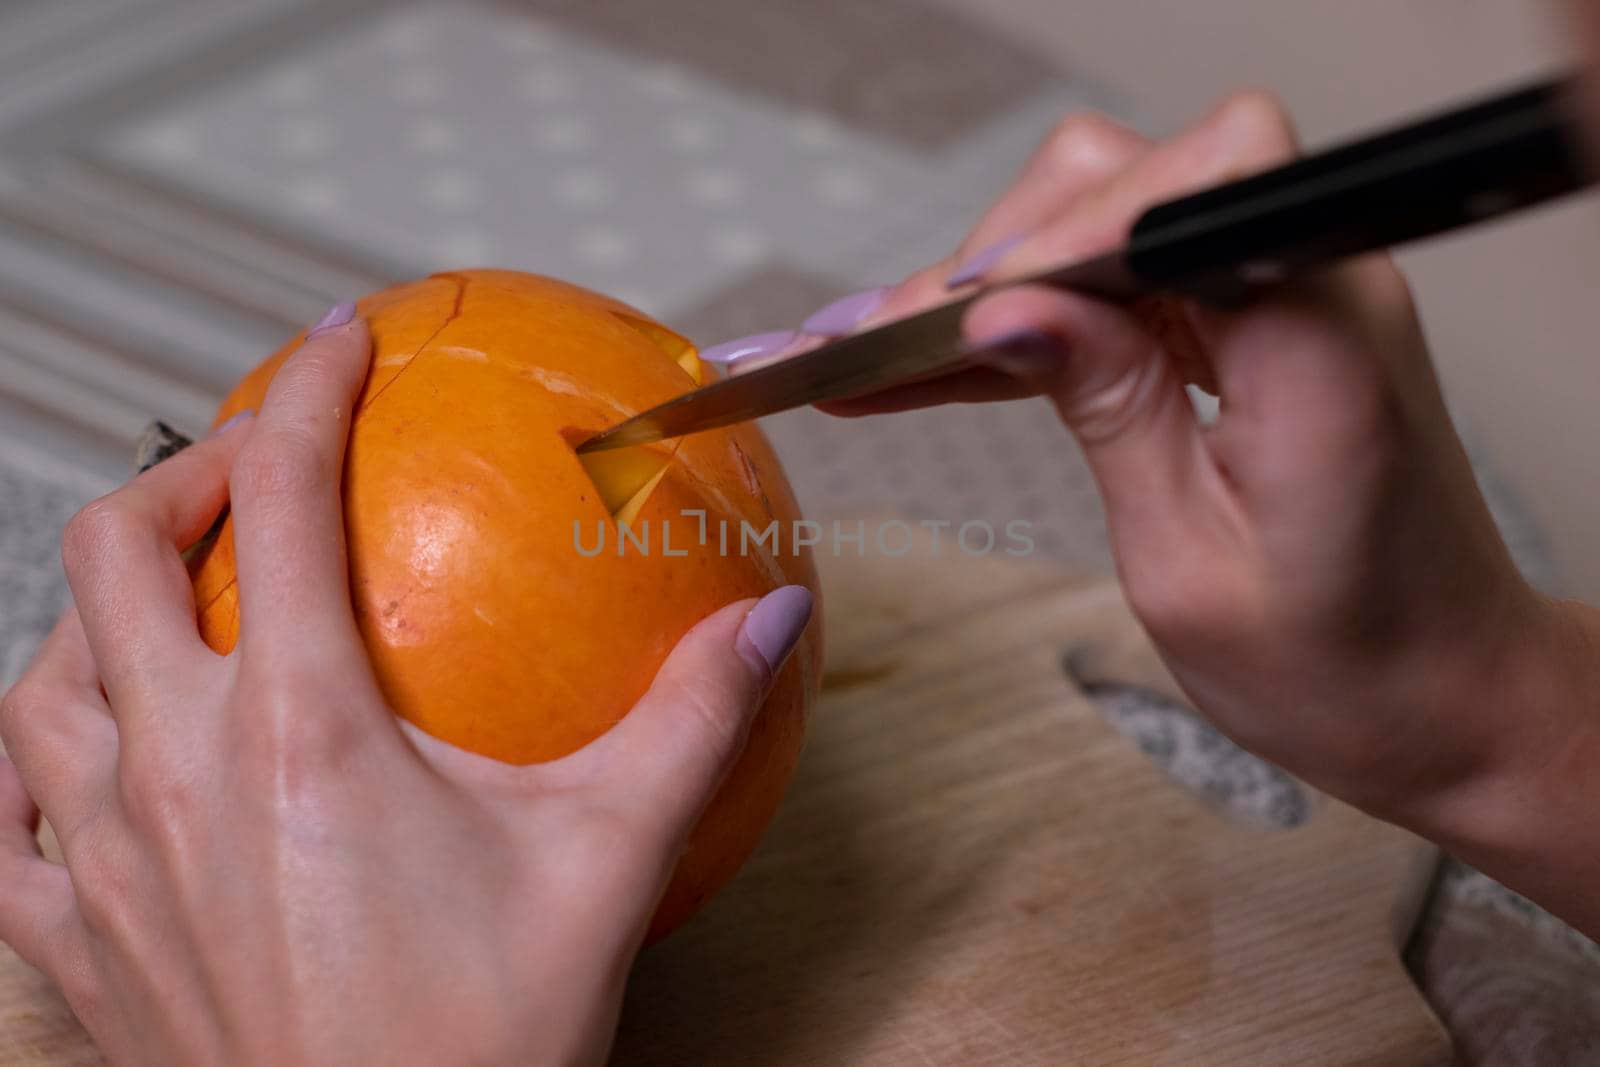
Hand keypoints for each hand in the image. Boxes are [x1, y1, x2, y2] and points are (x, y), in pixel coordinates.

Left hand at [0, 316, 811, 1064]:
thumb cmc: (484, 1038)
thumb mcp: (609, 860)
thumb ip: (692, 720)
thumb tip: (770, 621)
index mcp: (299, 730)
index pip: (277, 497)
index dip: (305, 389)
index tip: (336, 342)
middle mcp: (168, 774)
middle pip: (109, 551)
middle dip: (179, 474)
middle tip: (256, 475)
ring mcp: (94, 862)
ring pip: (36, 672)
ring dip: (98, 605)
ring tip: (179, 604)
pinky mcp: (66, 946)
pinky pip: (5, 812)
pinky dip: (40, 749)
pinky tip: (96, 756)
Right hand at [702, 94, 1598, 933]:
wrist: (1448, 701)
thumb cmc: (1345, 666)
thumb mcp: (1189, 562)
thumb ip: (1106, 409)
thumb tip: (1004, 312)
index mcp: (1318, 340)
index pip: (1174, 197)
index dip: (1049, 236)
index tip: (954, 320)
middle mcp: (1317, 287)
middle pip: (1128, 186)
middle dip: (998, 260)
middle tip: (886, 349)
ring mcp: (1289, 300)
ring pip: (1108, 232)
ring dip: (999, 293)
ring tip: (885, 364)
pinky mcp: (1261, 329)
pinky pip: (1128, 289)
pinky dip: (1041, 324)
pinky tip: (948, 369)